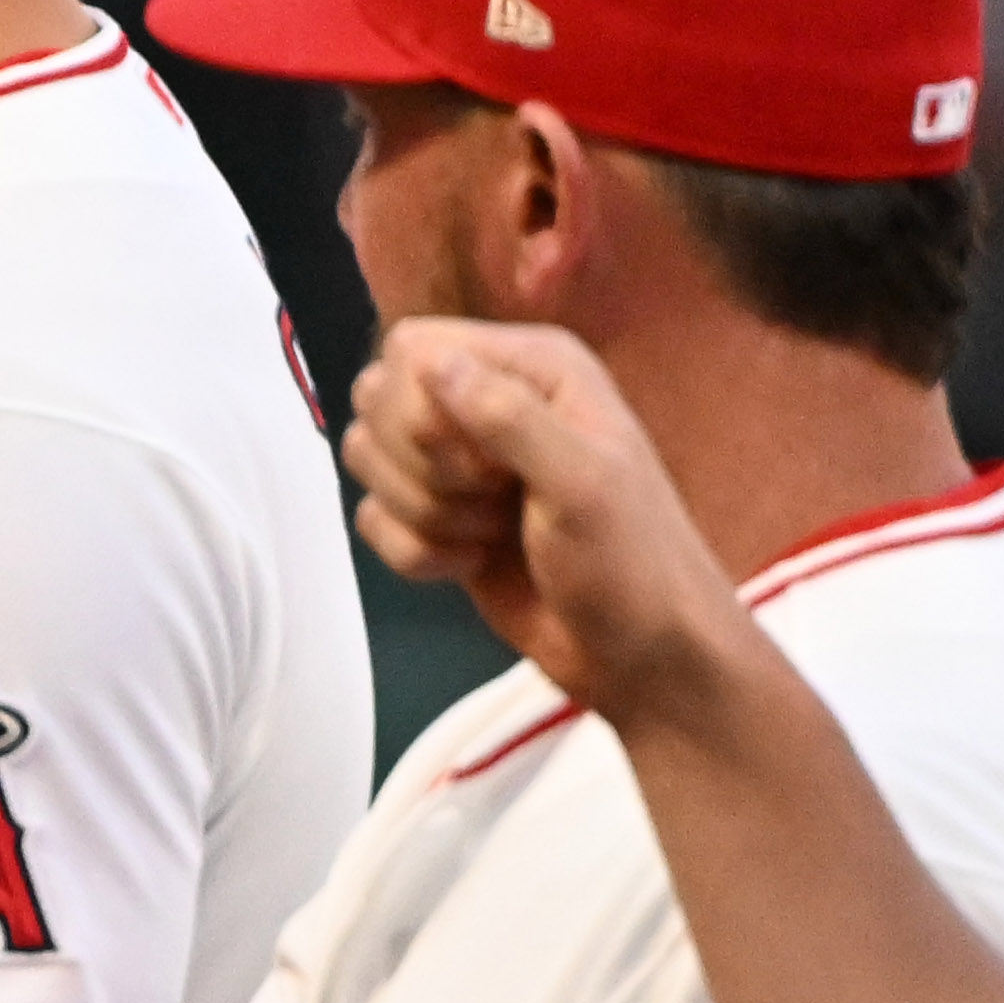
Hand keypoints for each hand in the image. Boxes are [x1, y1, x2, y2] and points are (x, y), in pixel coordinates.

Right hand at [340, 320, 748, 723]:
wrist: (637, 654)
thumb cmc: (631, 562)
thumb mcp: (583, 482)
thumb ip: (507, 416)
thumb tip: (427, 360)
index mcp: (535, 368)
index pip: (413, 348)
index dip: (424, 409)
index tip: (483, 464)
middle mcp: (490, 399)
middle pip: (378, 399)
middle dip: (420, 467)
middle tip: (493, 500)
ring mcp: (458, 461)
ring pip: (366, 458)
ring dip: (421, 512)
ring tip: (490, 534)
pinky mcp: (435, 516)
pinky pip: (372, 517)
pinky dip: (416, 553)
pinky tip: (470, 565)